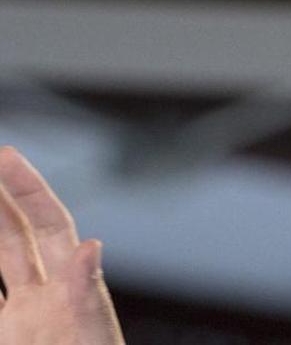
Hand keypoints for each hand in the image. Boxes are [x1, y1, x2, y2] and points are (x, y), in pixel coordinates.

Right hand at [0, 146, 124, 344]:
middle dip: (1, 197)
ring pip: (3, 261)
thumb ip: (82, 297)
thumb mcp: (86, 338)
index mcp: (68, 289)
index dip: (26, 189)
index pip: (47, 225)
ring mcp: (23, 322)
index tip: (4, 155)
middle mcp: (44, 300)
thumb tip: (91, 245)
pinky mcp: (11, 334)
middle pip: (17, 236)